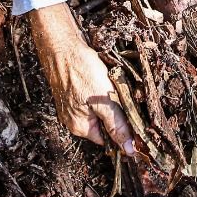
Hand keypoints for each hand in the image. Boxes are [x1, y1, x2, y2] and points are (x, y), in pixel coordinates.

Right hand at [29, 2, 136, 153]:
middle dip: (117, 109)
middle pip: (104, 122)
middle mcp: (73, 120)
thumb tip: (130, 151)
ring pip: (99, 107)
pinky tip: (101, 76)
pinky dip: (100, 87)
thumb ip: (118, 126)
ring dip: (109, 97)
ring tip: (110, 81)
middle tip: (122, 93)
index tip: (135, 117)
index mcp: (80, 127)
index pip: (109, 139)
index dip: (124, 130)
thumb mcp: (105, 101)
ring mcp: (70, 105)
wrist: (61, 45)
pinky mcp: (71, 91)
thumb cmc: (80, 71)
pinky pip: (91, 95)